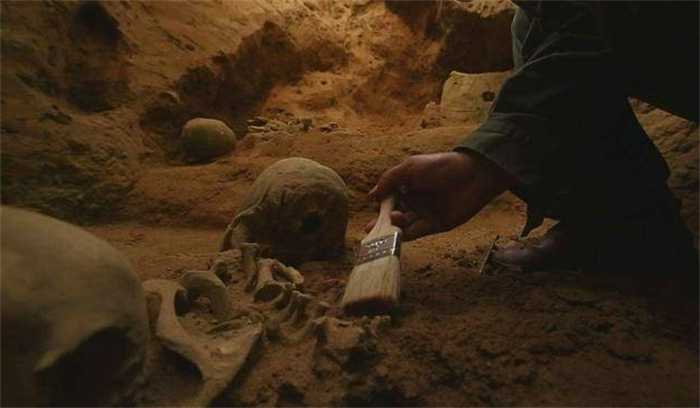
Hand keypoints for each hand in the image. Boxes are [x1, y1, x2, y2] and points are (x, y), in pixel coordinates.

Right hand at [366, 151, 514, 240]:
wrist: (472, 175)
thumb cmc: (441, 166)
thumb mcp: (410, 168)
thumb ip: (389, 180)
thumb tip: (371, 195)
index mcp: (408, 185)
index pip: (389, 199)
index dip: (380, 205)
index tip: (372, 209)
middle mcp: (415, 201)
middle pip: (394, 214)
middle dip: (382, 221)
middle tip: (370, 229)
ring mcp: (425, 214)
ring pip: (404, 225)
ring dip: (394, 227)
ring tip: (388, 225)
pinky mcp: (436, 225)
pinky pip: (418, 232)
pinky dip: (407, 234)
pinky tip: (398, 233)